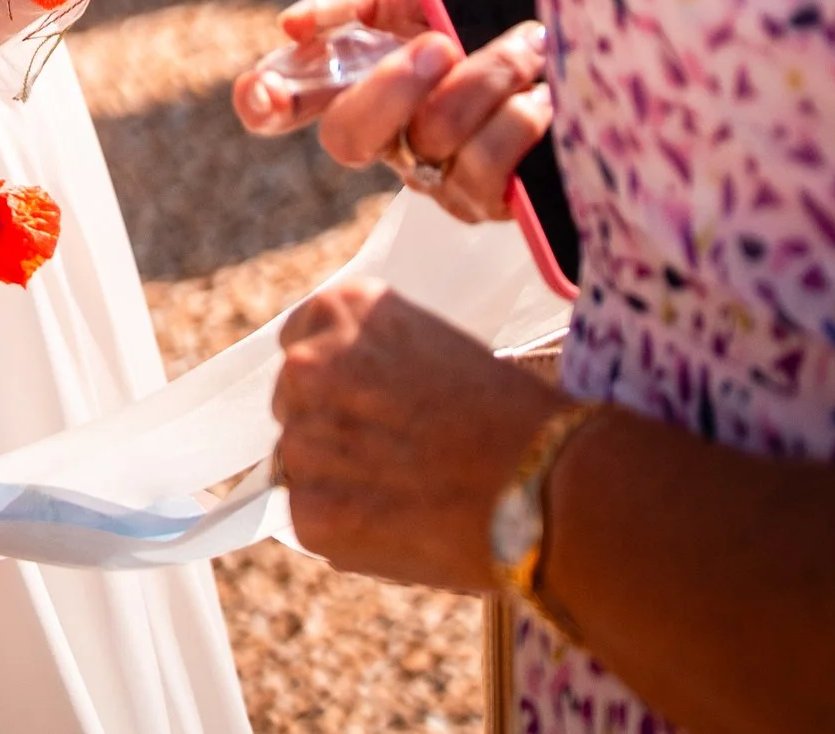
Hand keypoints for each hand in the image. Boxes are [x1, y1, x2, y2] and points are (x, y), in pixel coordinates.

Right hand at [233, 0, 553, 226]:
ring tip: (526, 44)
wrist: (571, 32)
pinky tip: (542, 93)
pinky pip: (487, 171)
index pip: (285, 104)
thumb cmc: (481, 5)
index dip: (264, 100)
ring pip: (431, 141)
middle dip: (391, 87)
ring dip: (484, 79)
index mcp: (358, 77)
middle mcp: (386, 135)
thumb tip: (298, 25)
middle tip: (439, 43)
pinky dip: (519, 120)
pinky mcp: (486, 200)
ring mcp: (433, 174)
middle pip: (348, 136)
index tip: (266, 86)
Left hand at [273, 278, 548, 589]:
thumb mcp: (433, 349)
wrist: (540, 480)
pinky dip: (343, 524)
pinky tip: (397, 522)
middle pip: (294, 400)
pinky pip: (310, 516)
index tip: (361, 401)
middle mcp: (308, 364)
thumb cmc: (507, 411)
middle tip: (387, 453)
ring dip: (334, 477)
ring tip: (401, 491)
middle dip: (330, 425)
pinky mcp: (310, 511)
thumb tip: (350, 399)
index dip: (334, 377)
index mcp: (343, 309)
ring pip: (299, 461)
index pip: (303, 340)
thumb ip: (376, 361)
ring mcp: (303, 438)